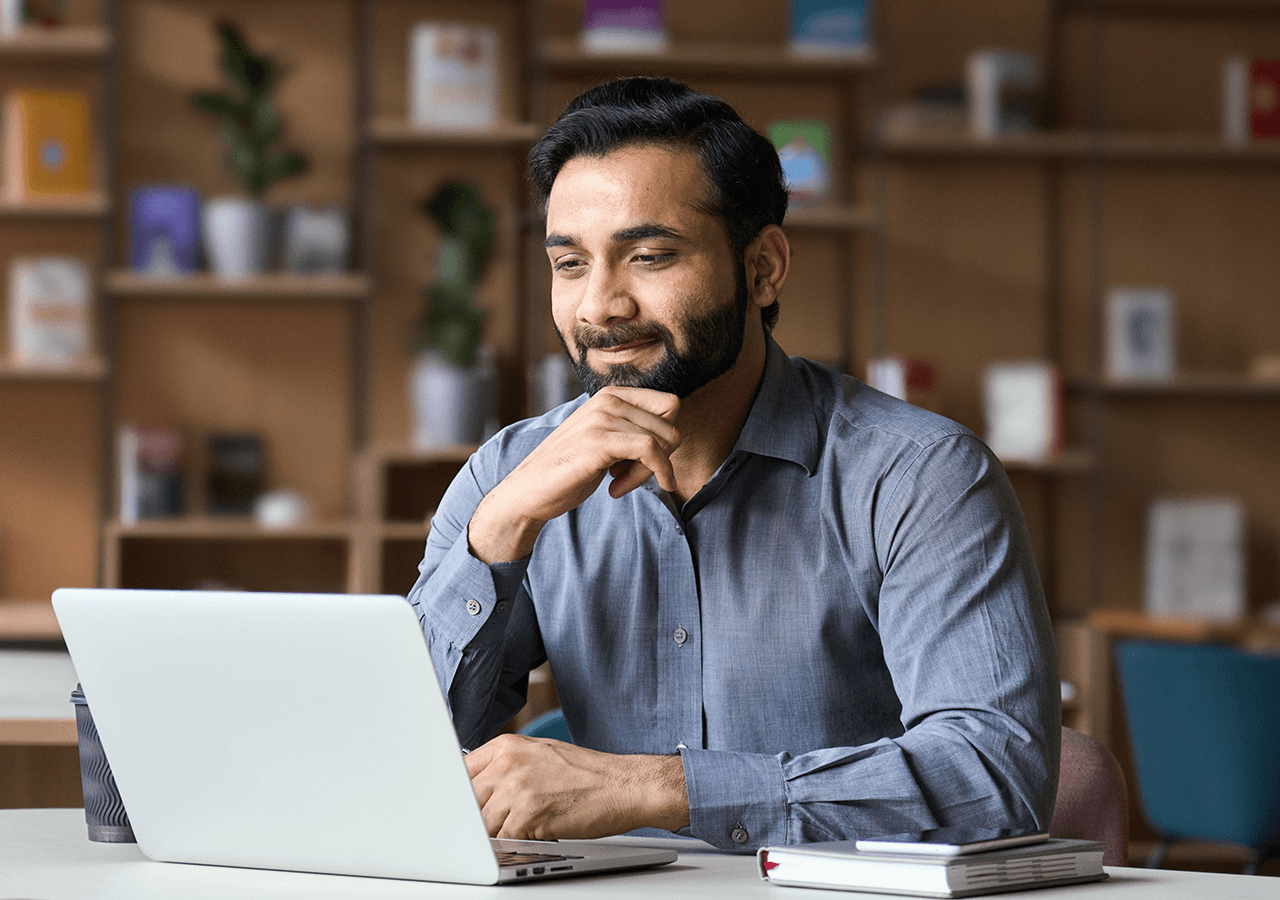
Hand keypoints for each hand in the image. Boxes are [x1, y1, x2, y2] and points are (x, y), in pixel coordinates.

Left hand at [464, 733, 688, 840]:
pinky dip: (514, 844)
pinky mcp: (528, 816)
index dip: (458, 796)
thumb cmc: (585, 774)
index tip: (458, 809)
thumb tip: (474, 788)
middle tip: (497, 823)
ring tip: (523, 827)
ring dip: (497, 834)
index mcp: (506, 746)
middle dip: (476, 819)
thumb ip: (505, 767)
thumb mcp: (539, 755)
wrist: (623, 785)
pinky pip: (503, 840)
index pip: (460, 773)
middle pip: (467, 802)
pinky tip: (534, 835)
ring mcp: (516, 789)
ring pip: (482, 825)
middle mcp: (507, 764)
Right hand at [468, 387, 679, 562]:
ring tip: (619, 484)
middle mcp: (608, 399)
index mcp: (611, 395)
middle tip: (631, 477)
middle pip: (671, 424)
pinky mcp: (600, 440)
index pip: (669, 405)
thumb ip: (631, 430)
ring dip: (648, 472)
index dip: (666, 438)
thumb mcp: (605, 441)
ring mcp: (603, 417)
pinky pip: (651, 451)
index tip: (643, 461)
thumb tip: (673, 435)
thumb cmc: (568, 470)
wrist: (528, 490)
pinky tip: (618, 490)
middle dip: (661, 457)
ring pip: (662, 440)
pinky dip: (649, 475)